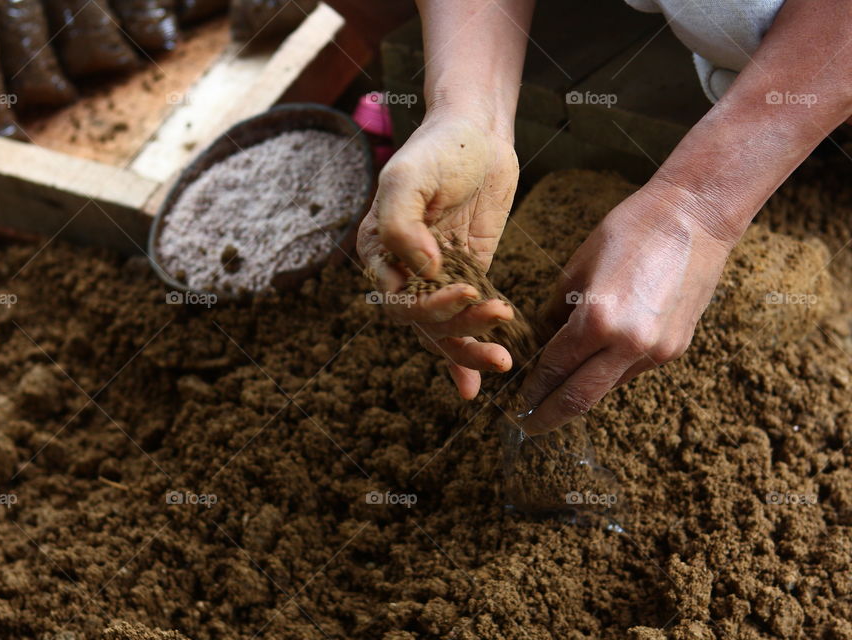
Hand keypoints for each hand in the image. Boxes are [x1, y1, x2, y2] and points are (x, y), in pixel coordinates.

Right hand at [357, 110, 519, 399]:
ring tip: (502, 359)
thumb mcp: (410, 176)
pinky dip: (466, 354)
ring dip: (468, 349)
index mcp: (377, 249)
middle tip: (495, 325)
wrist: (479, 132)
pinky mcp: (467, 274)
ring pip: (443, 329)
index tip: (467, 287)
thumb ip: (401, 223)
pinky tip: (474, 386)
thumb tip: (422, 269)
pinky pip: (464, 320)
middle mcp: (401, 269)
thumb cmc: (439, 148)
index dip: (430, 305)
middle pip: (421, 322)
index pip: (396, 299)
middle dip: (457, 331)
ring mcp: (435, 275)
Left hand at [518, 184, 736, 433]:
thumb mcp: (578, 266)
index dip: (532, 389)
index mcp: (597, 320)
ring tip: (554, 399)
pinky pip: (630, 371)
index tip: (516, 404)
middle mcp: (628, 344)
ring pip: (606, 387)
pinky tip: (591, 370)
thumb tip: (543, 340)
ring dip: (579, 396)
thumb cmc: (630, 229)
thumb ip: (557, 310)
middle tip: (528, 426)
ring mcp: (657, 351)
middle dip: (549, 416)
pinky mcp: (675, 349)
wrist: (697, 218)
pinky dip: (606, 375)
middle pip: (580, 398)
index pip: (553, 368)